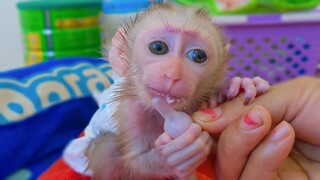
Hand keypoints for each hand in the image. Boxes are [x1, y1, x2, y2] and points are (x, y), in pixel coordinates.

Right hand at [155, 123, 211, 177]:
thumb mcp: (158, 142)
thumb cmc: (160, 151)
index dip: (195, 130)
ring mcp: (181, 169)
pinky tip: (204, 145)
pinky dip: (206, 151)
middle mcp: (174, 162)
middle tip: (204, 130)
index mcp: (166, 151)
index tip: (196, 125)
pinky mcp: (186, 174)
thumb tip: (169, 136)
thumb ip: (164, 137)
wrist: (155, 168)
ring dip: (207, 143)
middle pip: (198, 147)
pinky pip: (201, 160)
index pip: (187, 139)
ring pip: (202, 154)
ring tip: (206, 136)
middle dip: (204, 136)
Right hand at [195, 76, 319, 178]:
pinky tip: (284, 135)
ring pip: (227, 170)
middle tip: (245, 115)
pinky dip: (262, 158)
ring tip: (264, 120)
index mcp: (253, 124)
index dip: (203, 121)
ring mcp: (263, 170)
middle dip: (220, 132)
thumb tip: (197, 119)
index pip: (216, 127)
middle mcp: (253, 149)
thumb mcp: (284, 97)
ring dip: (239, 142)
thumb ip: (240, 108)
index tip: (200, 110)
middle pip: (215, 152)